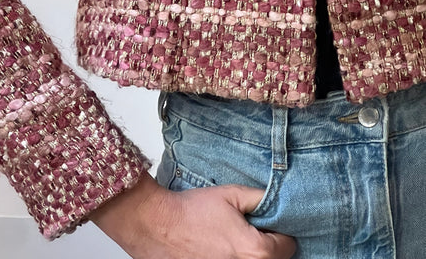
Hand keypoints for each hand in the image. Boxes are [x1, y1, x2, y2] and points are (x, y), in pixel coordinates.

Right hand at [90, 172, 296, 258]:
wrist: (159, 225)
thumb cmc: (192, 211)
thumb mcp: (231, 194)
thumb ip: (260, 197)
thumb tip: (278, 200)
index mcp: (255, 250)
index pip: (287, 247)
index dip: (281, 232)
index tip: (269, 224)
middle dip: (266, 245)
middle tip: (250, 230)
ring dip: (249, 254)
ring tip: (232, 239)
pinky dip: (231, 258)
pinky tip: (219, 248)